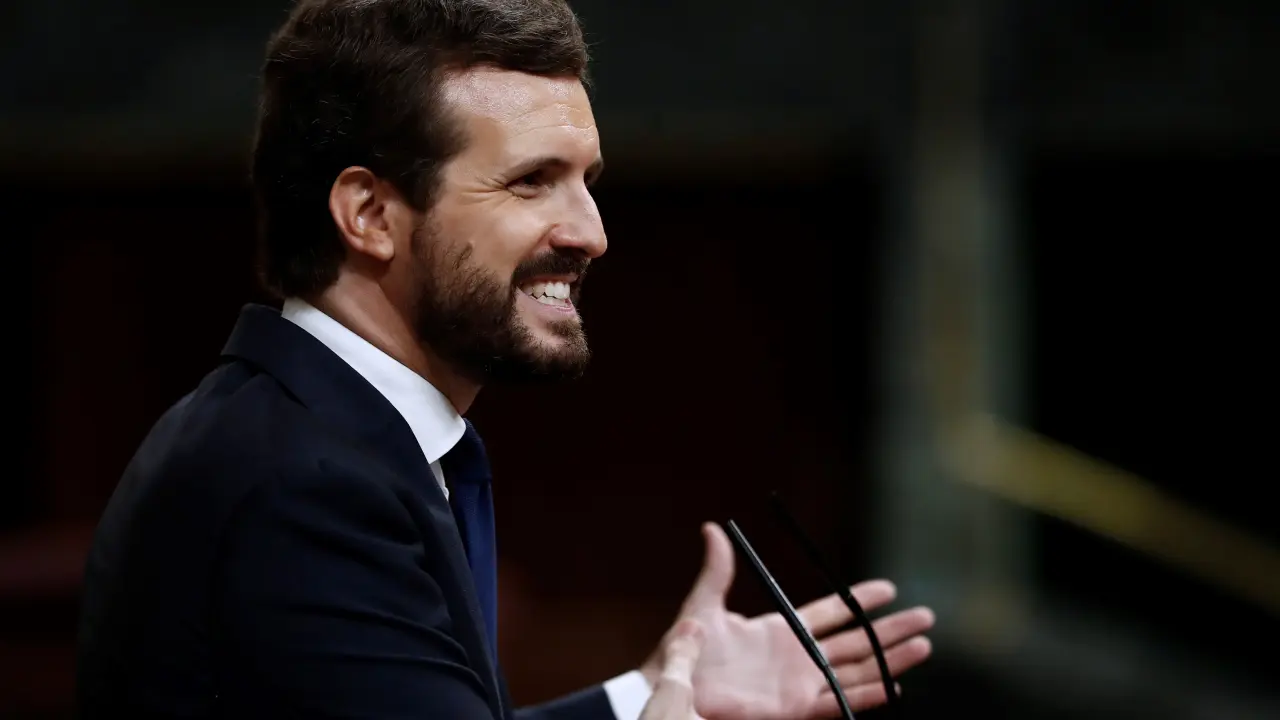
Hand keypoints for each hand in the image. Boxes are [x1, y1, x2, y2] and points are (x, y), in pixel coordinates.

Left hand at [640, 523, 934, 719]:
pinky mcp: (795, 706)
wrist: (675, 687)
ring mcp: (799, 682)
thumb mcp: (704, 604)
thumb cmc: (685, 650)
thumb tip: (712, 528)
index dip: (860, 599)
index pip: (831, 612)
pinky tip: (892, 685)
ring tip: (923, 647)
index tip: (889, 589)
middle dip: (890, 629)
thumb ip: (717, 570)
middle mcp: (798, 656)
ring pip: (857, 668)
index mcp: (781, 630)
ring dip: (889, 658)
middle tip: (925, 617)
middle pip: (855, 639)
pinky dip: (866, 694)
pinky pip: (839, 700)